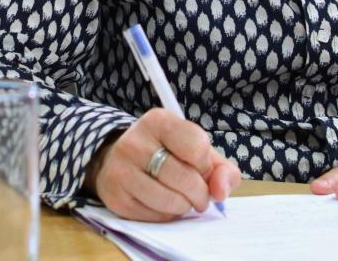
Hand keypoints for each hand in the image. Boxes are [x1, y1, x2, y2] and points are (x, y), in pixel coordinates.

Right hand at [85, 108, 241, 221]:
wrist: (117, 161)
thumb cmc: (165, 153)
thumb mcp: (194, 149)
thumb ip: (220, 168)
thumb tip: (221, 192)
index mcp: (158, 121)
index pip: (197, 147)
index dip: (206, 164)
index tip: (200, 166)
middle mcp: (135, 142)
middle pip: (186, 179)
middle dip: (201, 193)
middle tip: (199, 194)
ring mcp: (122, 170)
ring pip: (171, 201)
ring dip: (184, 206)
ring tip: (181, 198)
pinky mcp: (116, 198)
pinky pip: (155, 216)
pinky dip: (166, 215)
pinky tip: (161, 203)